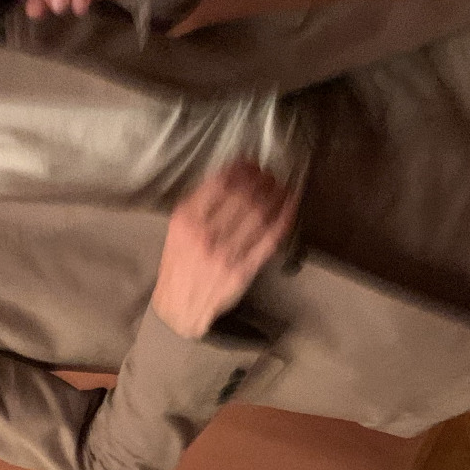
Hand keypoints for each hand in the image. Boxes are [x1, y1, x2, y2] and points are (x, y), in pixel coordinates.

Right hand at [152, 161, 297, 338]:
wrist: (179, 306)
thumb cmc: (181, 264)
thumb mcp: (178, 229)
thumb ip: (199, 204)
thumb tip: (230, 175)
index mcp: (187, 220)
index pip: (220, 183)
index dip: (241, 168)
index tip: (251, 163)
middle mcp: (206, 235)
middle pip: (243, 196)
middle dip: (261, 180)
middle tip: (269, 174)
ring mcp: (225, 254)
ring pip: (259, 215)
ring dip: (275, 195)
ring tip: (280, 186)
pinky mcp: (243, 270)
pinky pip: (269, 239)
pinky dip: (284, 218)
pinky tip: (290, 205)